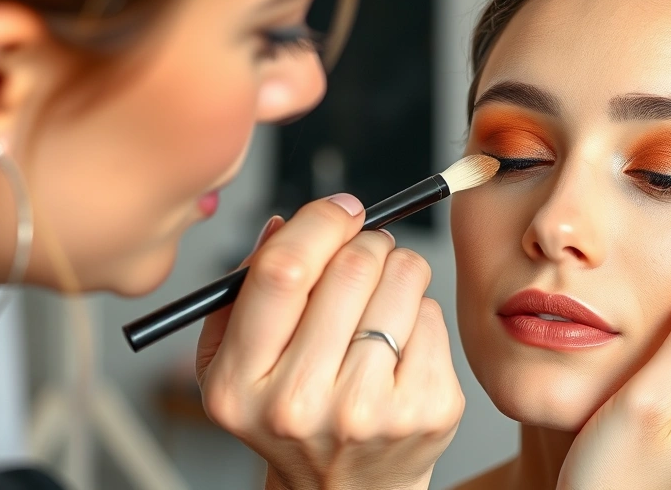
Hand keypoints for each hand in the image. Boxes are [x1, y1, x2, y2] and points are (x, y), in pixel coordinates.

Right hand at [194, 195, 463, 489]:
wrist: (345, 489)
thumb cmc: (291, 414)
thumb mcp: (236, 362)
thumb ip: (245, 290)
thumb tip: (287, 224)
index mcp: (239, 385)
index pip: (284, 272)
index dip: (319, 222)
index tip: (340, 210)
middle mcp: (301, 404)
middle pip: (352, 268)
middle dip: (365, 240)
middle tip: (365, 250)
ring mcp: (370, 411)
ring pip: (403, 281)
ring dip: (397, 267)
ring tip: (383, 294)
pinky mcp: (426, 411)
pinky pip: (434, 315)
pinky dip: (419, 309)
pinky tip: (401, 339)